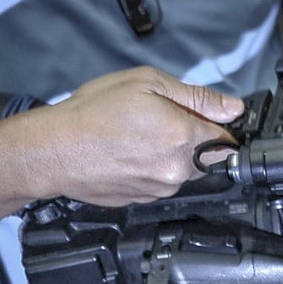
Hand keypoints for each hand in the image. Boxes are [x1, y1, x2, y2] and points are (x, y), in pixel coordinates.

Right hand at [39, 68, 244, 206]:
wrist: (49, 150)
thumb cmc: (92, 112)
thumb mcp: (147, 83)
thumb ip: (197, 97)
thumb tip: (232, 109)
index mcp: (184, 139)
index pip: (229, 140)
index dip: (218, 126)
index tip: (204, 117)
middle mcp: (176, 171)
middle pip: (208, 158)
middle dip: (194, 139)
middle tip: (161, 120)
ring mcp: (158, 190)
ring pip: (182, 171)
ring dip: (171, 155)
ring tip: (138, 136)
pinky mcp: (139, 200)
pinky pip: (159, 183)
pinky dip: (150, 168)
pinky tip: (127, 153)